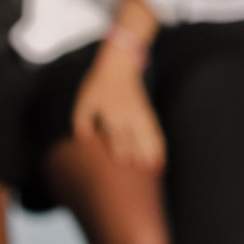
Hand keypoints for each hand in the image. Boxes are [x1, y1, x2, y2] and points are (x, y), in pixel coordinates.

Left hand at [73, 37, 165, 168]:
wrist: (119, 65)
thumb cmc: (99, 83)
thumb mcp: (84, 100)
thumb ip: (82, 120)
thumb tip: (83, 139)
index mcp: (112, 115)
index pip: (117, 138)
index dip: (120, 152)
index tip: (124, 166)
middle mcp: (127, 117)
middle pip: (133, 141)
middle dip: (136, 158)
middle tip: (142, 178)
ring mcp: (139, 115)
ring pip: (147, 137)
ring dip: (152, 153)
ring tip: (157, 169)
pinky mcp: (146, 113)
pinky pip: (155, 131)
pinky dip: (159, 144)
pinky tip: (161, 154)